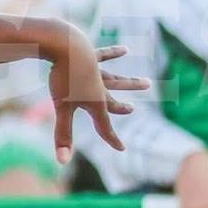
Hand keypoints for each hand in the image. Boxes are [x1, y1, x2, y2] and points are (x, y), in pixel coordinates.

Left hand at [43, 27, 145, 164]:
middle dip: (120, 108)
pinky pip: (103, 56)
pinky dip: (113, 54)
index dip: (112, 140)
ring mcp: (96, 71)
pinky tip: (124, 50)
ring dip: (129, 83)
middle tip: (132, 109)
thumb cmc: (63, 77)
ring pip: (115, 79)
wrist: (66, 44)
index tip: (122, 148)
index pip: (104, 126)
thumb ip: (63, 135)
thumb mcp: (61, 108)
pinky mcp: (89, 55)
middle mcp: (99, 87)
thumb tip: (63, 162)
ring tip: (147, 82)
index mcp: (95, 102)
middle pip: (111, 101)